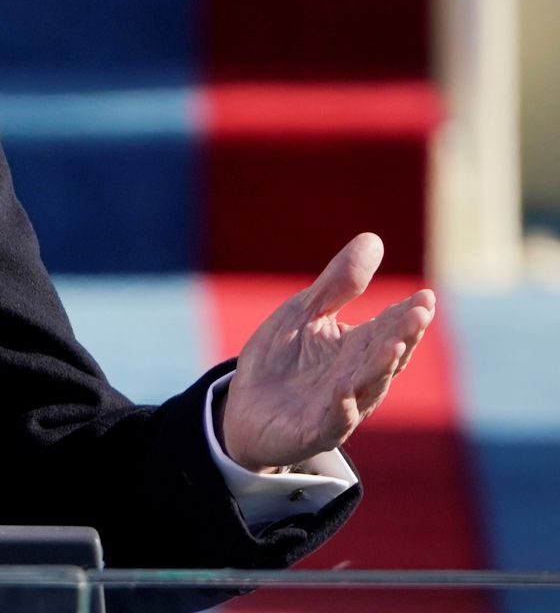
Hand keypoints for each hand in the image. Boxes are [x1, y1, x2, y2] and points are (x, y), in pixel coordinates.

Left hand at [219, 232, 434, 472]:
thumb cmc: (282, 360)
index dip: (408, 315)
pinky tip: (345, 393)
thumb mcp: (305, 313)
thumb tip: (373, 239)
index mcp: (357, 349)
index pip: (390, 329)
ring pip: (366, 388)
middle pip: (385, 356)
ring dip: (381, 368)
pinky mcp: (312, 431)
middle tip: (419, 313)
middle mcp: (356, 379)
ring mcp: (337, 407)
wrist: (245, 410)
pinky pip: (331, 422)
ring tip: (394, 345)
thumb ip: (337, 284)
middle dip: (403, 335)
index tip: (424, 297)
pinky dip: (340, 409)